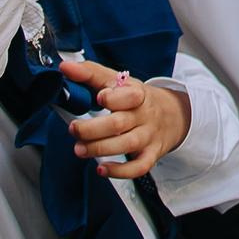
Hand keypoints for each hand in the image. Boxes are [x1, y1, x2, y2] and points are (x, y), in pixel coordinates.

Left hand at [62, 60, 191, 178]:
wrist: (173, 115)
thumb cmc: (137, 99)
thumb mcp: (120, 81)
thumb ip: (91, 74)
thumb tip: (65, 66)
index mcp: (138, 94)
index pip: (130, 95)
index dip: (114, 97)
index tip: (99, 97)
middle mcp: (144, 116)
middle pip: (120, 123)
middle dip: (93, 129)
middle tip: (74, 129)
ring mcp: (148, 136)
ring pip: (127, 145)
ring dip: (100, 149)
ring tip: (79, 149)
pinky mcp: (150, 155)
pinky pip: (138, 167)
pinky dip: (121, 171)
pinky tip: (102, 169)